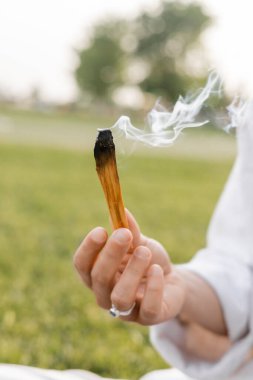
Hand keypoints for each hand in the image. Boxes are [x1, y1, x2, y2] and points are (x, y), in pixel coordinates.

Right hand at [74, 210, 185, 325]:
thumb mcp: (139, 242)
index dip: (88, 248)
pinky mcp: (148, 318)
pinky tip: (157, 270)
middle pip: (98, 278)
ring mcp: (126, 310)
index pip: (82, 265)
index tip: (101, 230)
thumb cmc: (147, 259)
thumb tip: (121, 209)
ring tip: (144, 252)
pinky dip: (153, 287)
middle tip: (125, 234)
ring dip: (131, 272)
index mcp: (97, 274)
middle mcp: (105, 294)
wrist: (172, 279)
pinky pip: (147, 308)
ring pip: (120, 297)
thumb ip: (130, 230)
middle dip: (111, 254)